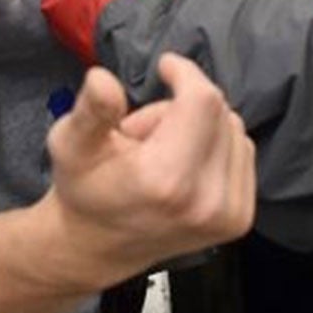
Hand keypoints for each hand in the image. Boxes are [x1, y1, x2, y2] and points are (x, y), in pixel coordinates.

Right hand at [45, 55, 254, 283]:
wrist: (99, 246)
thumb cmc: (84, 188)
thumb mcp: (70, 143)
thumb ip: (91, 111)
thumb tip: (103, 78)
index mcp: (166, 179)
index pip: (203, 101)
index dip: (185, 73)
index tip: (165, 66)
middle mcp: (206, 200)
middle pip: (218, 112)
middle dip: (183, 105)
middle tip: (145, 129)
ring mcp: (228, 213)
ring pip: (233, 129)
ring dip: (200, 126)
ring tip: (161, 150)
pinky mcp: (240, 218)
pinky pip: (242, 152)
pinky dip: (216, 145)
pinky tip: (185, 164)